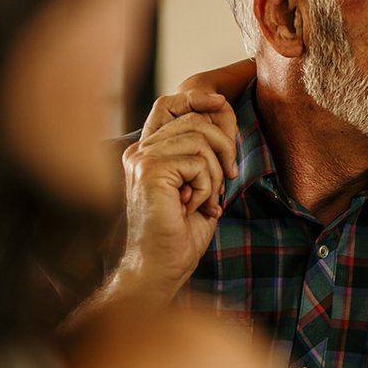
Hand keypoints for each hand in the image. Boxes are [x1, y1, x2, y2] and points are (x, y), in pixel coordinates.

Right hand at [110, 100, 236, 308]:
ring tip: (205, 199)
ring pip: (199, 139)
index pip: (168, 106)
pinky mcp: (150, 171)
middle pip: (193, 119)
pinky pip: (197, 162)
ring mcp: (142, 159)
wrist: (159, 268)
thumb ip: (207, 155)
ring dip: (214, 172)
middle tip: (228, 176)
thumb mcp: (201, 187)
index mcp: (147, 152)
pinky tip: (195, 206)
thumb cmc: (179, 235)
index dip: (197, 98)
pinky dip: (207, 186)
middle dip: (223, 146)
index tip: (221, 102)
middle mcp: (139, 151)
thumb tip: (224, 114)